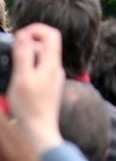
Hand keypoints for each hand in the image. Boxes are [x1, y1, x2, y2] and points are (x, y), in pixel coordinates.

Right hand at [8, 24, 64, 155]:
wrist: (40, 131)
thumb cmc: (30, 107)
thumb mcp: (22, 78)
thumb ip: (24, 55)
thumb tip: (24, 35)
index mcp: (52, 63)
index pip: (51, 34)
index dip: (36, 29)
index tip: (20, 35)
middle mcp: (56, 68)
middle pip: (48, 44)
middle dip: (31, 41)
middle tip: (15, 48)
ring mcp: (55, 77)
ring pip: (44, 57)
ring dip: (30, 55)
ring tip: (16, 66)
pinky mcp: (51, 86)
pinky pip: (43, 68)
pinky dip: (32, 66)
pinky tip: (22, 78)